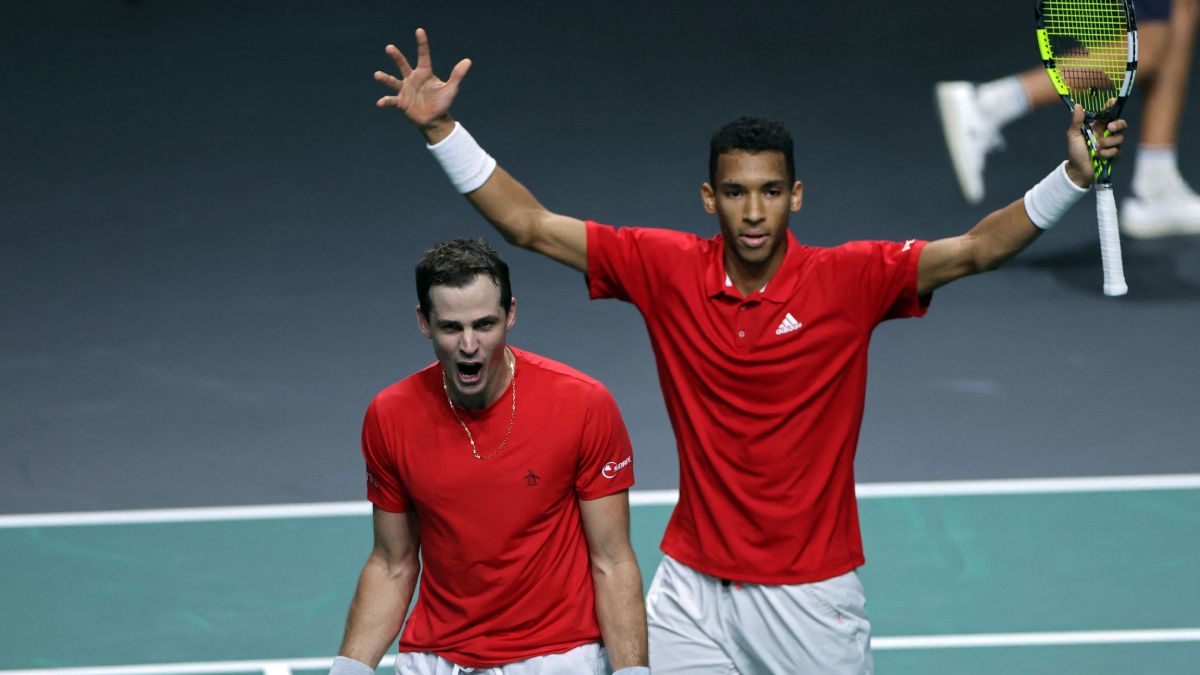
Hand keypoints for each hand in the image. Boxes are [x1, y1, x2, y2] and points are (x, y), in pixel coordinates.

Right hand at [374, 28, 470, 142]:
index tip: (419, 31)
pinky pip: (391, 100)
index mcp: (424, 73)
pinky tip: (380, 102)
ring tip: (377, 75)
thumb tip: (468, 61)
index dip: (422, 44)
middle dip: (396, 57)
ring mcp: (405, 90)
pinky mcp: (401, 102)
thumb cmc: (442, 103)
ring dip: (385, 78)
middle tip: (389, 48)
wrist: (435, 120)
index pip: (423, 55)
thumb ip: (457, 75)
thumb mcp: (451, 89)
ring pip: (393, 81)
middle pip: (403, 65)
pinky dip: (386, 101)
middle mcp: (412, 79)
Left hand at [1064, 104, 1126, 187]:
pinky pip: (1117, 150)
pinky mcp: (1115, 154)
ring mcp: (1113, 144)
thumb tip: (1078, 105)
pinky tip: (1098, 156)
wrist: (1078, 170)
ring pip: (1119, 138)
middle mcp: (1107, 133)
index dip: (1112, 106)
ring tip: (1096, 148)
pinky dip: (1107, 153)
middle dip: (1118, 124)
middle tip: (1110, 127)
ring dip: (1107, 143)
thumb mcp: (1073, 135)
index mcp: (1098, 126)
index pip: (1108, 113)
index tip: (1113, 102)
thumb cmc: (1076, 152)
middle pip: (1121, 123)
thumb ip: (1076, 122)